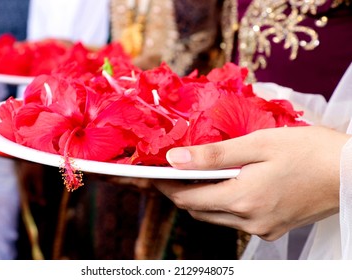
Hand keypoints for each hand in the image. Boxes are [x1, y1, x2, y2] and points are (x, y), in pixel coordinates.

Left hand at [153, 126, 350, 240]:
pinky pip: (235, 220)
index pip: (187, 198)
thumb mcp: (258, 144)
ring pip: (215, 217)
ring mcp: (262, 228)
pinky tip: (226, 185)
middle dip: (180, 191)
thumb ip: (213, 155)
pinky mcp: (273, 228)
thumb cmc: (309, 150)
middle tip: (172, 170)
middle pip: (198, 210)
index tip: (153, 172)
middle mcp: (249, 221)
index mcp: (243, 199)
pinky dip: (222, 204)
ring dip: (200, 198)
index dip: (166, 185)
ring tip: (196, 175)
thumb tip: (174, 159)